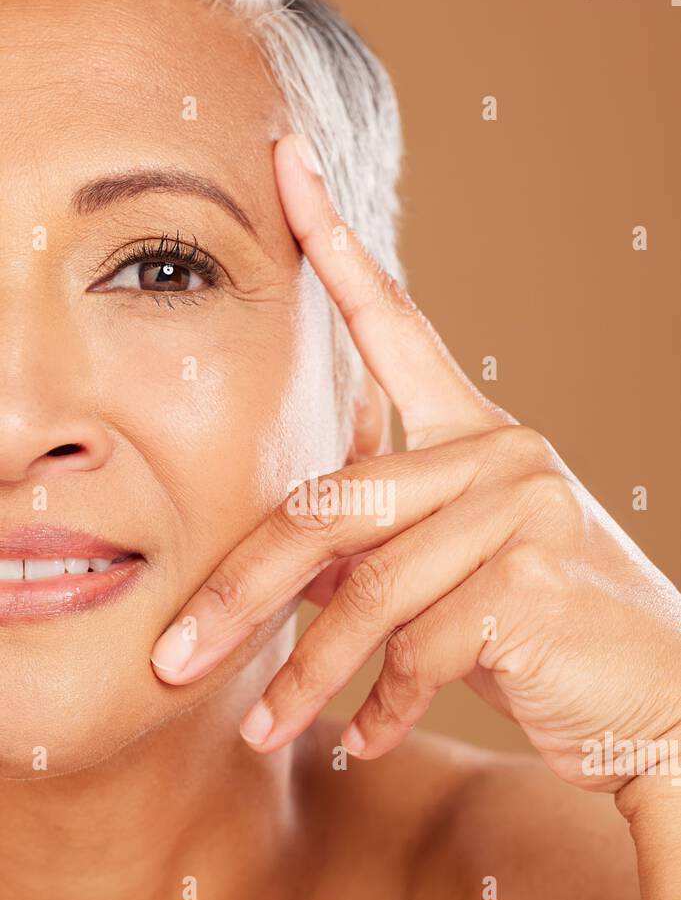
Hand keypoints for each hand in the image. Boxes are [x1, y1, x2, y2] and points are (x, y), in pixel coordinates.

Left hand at [150, 133, 680, 790]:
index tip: (286, 162)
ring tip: (264, 731)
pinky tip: (363, 738)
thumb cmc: (542, 637)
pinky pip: (416, 646)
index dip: (334, 244)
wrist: (659, 706)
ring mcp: (522, 509)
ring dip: (304, 676)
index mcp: (478, 434)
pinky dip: (378, 704)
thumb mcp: (452, 578)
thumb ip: (377, 552)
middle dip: (240, 593)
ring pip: (366, 589)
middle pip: (329, 503)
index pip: (396, 324)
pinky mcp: (530, 580)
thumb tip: (275, 572)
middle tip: (175, 658)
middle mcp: (501, 452)